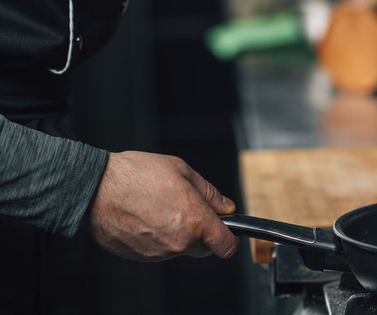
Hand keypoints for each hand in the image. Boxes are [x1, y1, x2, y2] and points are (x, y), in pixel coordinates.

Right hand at [83, 151, 238, 261]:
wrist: (94, 187)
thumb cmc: (135, 175)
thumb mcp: (183, 171)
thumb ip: (210, 193)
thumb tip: (226, 207)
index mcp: (195, 221)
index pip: (226, 246)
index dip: (230, 239)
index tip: (227, 232)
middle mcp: (178, 242)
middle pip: (204, 248)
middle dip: (202, 233)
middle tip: (186, 209)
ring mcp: (158, 253)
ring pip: (180, 248)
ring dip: (177, 234)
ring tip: (159, 208)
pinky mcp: (140, 257)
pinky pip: (158, 250)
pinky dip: (157, 238)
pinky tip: (146, 217)